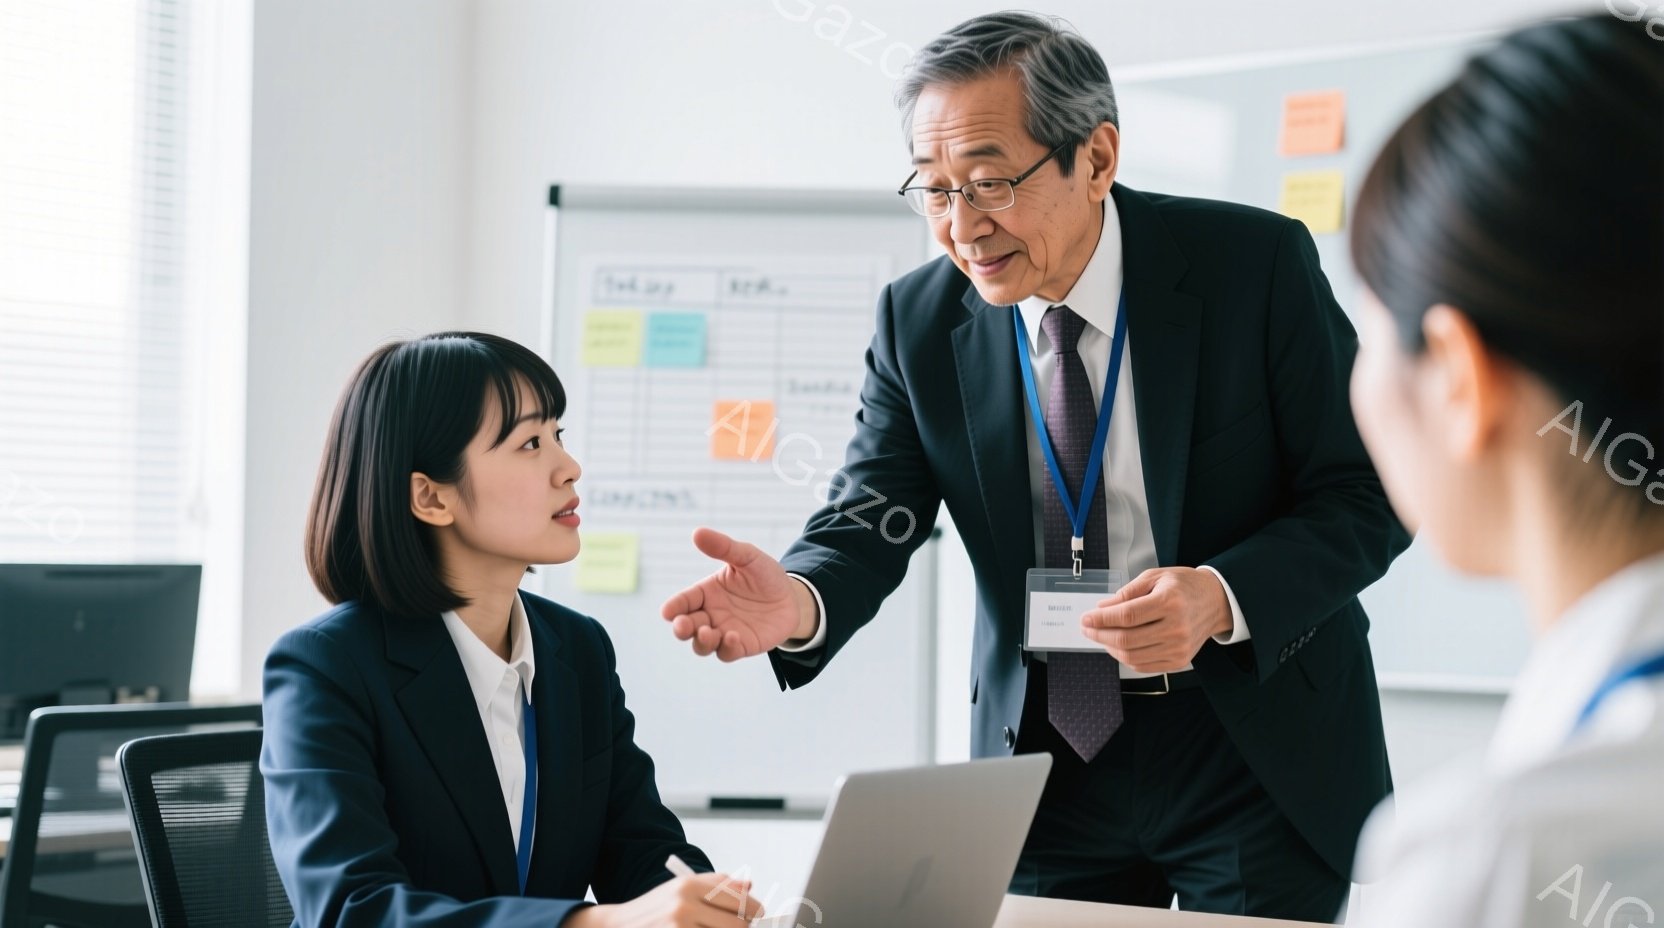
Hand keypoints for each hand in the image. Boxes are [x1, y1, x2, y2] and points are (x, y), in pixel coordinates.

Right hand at [564, 873, 763, 927]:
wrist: (617, 926)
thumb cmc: (654, 909)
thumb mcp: (682, 888)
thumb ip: (716, 884)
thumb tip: (750, 885)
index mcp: (689, 885)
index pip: (740, 901)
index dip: (755, 912)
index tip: (758, 917)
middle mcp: (683, 905)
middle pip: (737, 925)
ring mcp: (678, 927)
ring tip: (713, 927)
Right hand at [660, 527, 817, 660]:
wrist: (792, 596)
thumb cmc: (765, 575)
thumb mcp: (747, 557)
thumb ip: (724, 548)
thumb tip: (697, 532)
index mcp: (706, 593)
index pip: (682, 602)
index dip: (673, 607)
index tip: (667, 611)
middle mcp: (710, 615)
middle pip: (686, 627)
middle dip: (681, 628)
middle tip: (683, 625)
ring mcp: (724, 632)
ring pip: (702, 645)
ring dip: (701, 642)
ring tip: (708, 633)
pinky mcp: (741, 646)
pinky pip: (727, 653)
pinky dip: (726, 648)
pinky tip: (732, 636)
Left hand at [1079, 567, 1231, 672]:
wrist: (1216, 602)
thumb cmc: (1184, 586)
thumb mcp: (1155, 576)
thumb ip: (1127, 593)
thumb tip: (1102, 608)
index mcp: (1170, 602)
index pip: (1126, 616)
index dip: (1101, 619)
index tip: (1085, 618)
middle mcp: (1176, 628)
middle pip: (1126, 639)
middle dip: (1099, 634)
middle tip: (1087, 628)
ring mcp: (1179, 647)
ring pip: (1132, 656)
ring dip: (1109, 648)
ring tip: (1100, 636)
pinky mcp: (1180, 661)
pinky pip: (1144, 666)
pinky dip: (1125, 658)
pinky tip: (1117, 646)